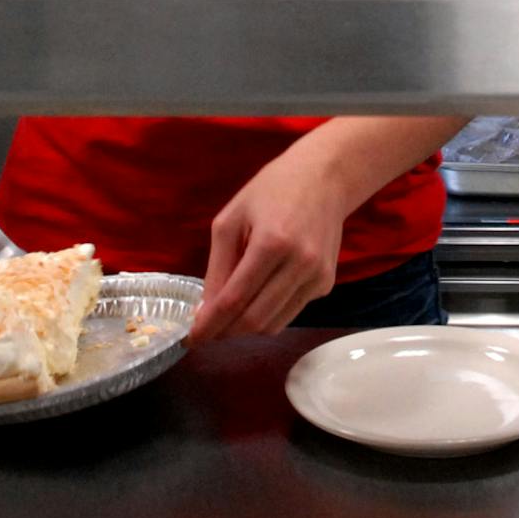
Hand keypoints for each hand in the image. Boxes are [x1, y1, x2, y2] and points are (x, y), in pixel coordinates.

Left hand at [192, 146, 350, 341]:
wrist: (324, 178)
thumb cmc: (271, 191)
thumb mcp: (231, 219)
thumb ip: (217, 266)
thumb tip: (205, 310)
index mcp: (271, 243)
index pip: (234, 299)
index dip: (210, 324)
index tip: (192, 339)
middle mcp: (299, 264)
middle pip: (255, 319)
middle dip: (226, 332)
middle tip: (208, 331)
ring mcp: (317, 276)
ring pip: (274, 324)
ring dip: (247, 328)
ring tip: (230, 316)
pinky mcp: (326, 283)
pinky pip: (290, 312)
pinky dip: (269, 314)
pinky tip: (260, 295)